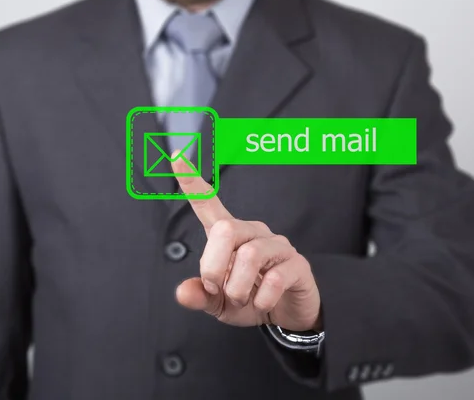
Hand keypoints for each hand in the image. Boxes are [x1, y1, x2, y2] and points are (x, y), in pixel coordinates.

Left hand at [171, 155, 322, 331]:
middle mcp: (252, 233)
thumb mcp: (218, 303)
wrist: (286, 314)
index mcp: (228, 236)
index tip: (176, 158)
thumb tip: (183, 292)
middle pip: (226, 230)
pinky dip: (261, 298)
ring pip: (249, 254)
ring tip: (241, 300)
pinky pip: (275, 278)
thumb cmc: (249, 299)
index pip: (208, 203)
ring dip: (237, 288)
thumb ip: (200, 295)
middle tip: (217, 289)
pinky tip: (261, 303)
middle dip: (213, 266)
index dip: (192, 183)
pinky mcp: (297, 264)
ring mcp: (276, 246)